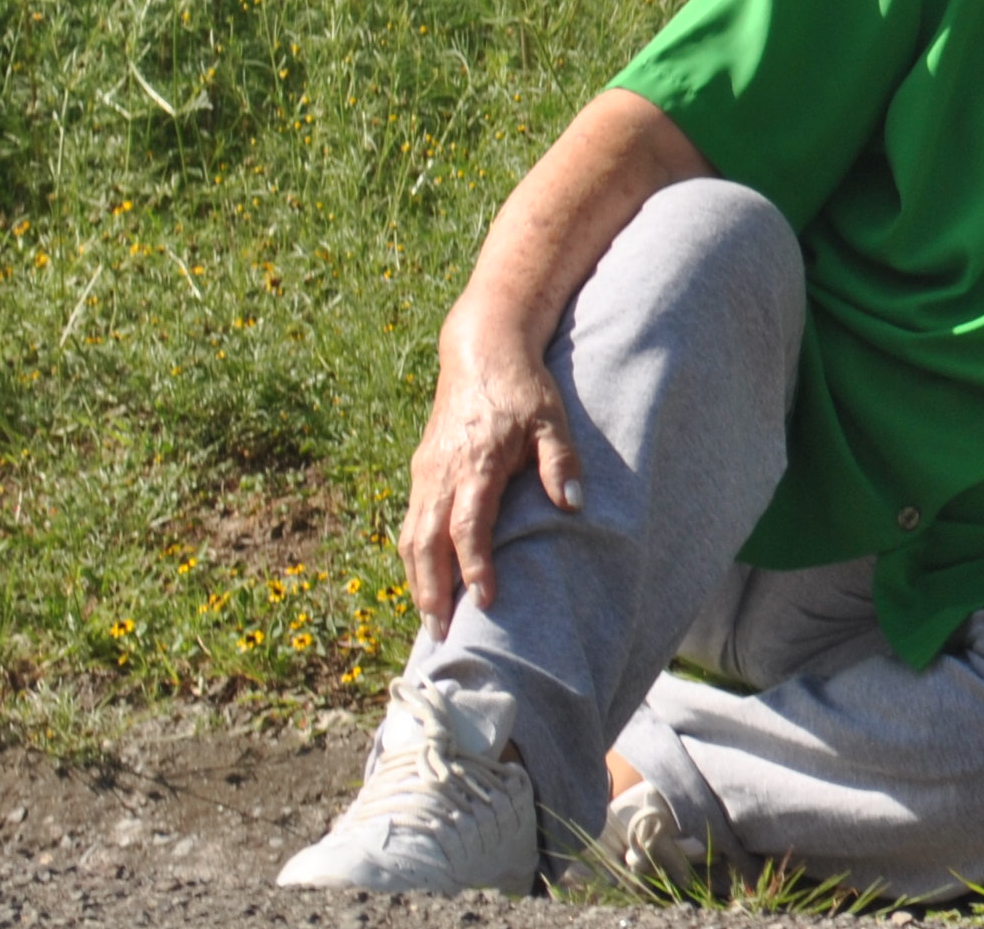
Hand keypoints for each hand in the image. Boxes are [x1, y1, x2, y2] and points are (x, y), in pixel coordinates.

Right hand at [397, 334, 584, 632]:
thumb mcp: (551, 418)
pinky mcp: (421, 470)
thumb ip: (559, 461)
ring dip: (417, 579)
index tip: (484, 599)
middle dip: (431, 590)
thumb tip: (573, 505)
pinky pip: (411, 521)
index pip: (468, 526)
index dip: (474, 565)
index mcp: (475, 463)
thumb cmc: (522, 386)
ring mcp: (426, 472)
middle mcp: (442, 473)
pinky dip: (414, 555)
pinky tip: (426, 579)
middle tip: (441, 633)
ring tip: (429, 619)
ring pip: (411, 535)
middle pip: (426, 542)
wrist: (481, 350)